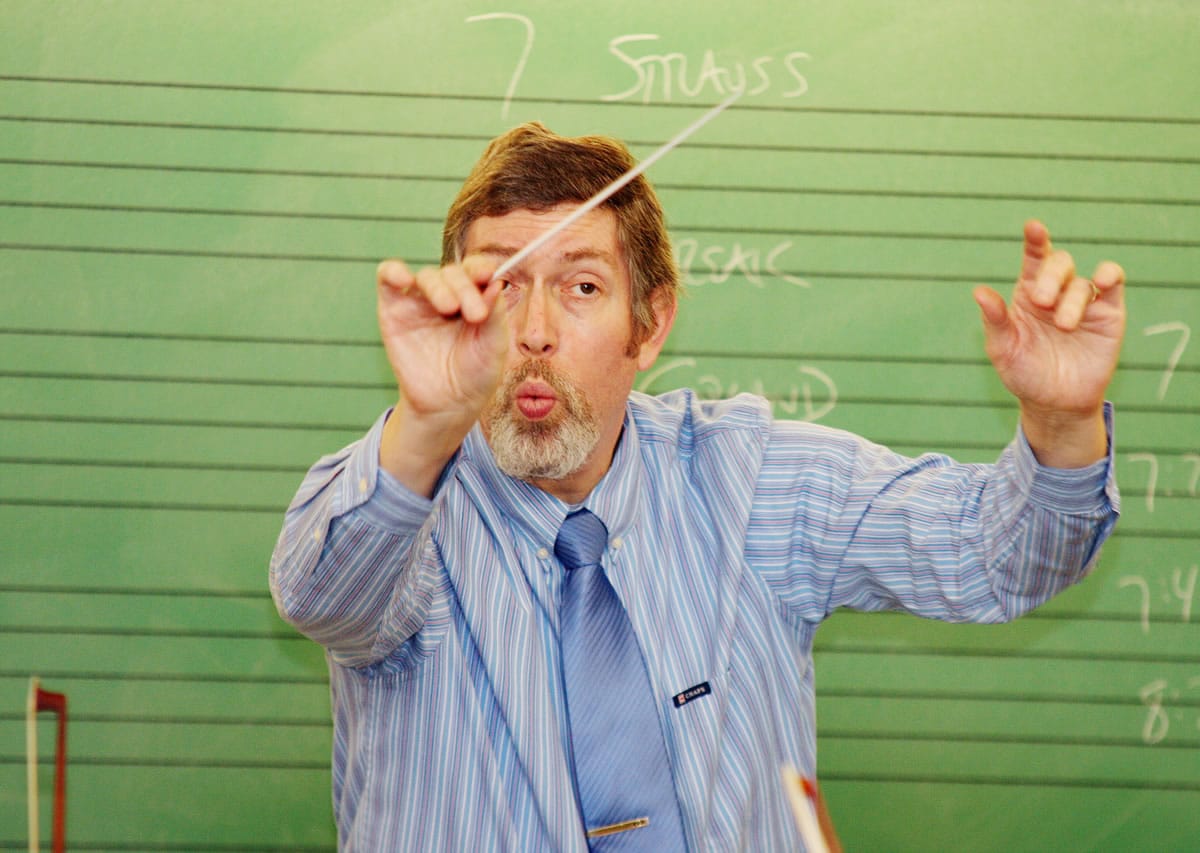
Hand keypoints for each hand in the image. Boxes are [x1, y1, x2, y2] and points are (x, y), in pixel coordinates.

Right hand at [376, 257, 507, 491]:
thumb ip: (494, 312)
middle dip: (465, 288)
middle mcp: (447, 295)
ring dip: (440, 287)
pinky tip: (404, 280)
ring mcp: (419, 301)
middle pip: (453, 272)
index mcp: (474, 298)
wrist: (448, 405)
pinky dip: (393, 271)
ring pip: (427, 276)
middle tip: (475, 315)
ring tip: (449, 309)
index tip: (489, 275)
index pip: (476, 271)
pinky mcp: (393, 310)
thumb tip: (496, 282)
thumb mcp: (494, 344)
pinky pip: (387, 278)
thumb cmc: (476, 374)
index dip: (481, 268)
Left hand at [973, 220, 1125, 465]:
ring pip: (1082, 281)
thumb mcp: (1003, 349)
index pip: (1033, 259)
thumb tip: (979, 292)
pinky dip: (1109, 276)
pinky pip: (1113, 284)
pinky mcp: (1108, 314)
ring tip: (1063, 327)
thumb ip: (995, 320)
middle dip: (1050, 278)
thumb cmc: (1024, 374)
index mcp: (1028, 294)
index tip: (1033, 227)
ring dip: (1070, 300)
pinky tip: (1102, 282)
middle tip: (1041, 302)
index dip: (1035, 240)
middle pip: (1059, 263)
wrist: (1055, 403)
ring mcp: (1083, 302)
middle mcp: (1057, 292)